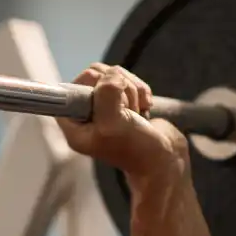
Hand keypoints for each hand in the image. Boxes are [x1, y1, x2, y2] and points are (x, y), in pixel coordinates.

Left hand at [56, 63, 188, 181]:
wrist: (165, 160)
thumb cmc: (136, 150)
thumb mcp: (114, 123)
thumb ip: (106, 95)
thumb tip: (111, 74)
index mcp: (73, 123)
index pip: (70, 87)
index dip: (92, 86)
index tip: (109, 101)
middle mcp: (86, 114)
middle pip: (94, 75)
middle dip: (117, 88)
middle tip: (127, 110)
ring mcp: (105, 106)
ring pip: (114, 75)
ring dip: (132, 90)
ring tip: (137, 112)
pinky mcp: (124, 102)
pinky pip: (129, 80)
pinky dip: (141, 91)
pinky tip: (145, 108)